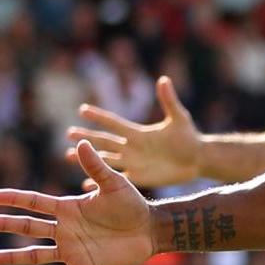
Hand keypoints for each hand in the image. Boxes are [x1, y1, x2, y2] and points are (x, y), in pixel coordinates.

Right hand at [0, 140, 154, 264]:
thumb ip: (96, 167)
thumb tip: (82, 142)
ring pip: (36, 256)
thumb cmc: (132, 204)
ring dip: (13, 258)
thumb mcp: (113, 184)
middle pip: (28, 228)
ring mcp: (71, 252)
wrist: (149, 230)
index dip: (16, 199)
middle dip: (6, 225)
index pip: (36, 203)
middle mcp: (65, 230)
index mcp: (68, 209)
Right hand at [65, 75, 201, 186]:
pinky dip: (101, 181)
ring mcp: (133, 163)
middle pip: (104, 141)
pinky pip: (117, 179)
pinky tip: (86, 184)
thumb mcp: (179, 118)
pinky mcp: (139, 177)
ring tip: (69, 155)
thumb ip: (169, 100)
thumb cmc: (188, 137)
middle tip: (68, 133)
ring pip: (105, 160)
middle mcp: (131, 147)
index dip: (99, 116)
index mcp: (138, 133)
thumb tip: (163, 79)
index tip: (82, 109)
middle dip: (86, 137)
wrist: (196, 159)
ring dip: (88, 158)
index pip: (114, 123)